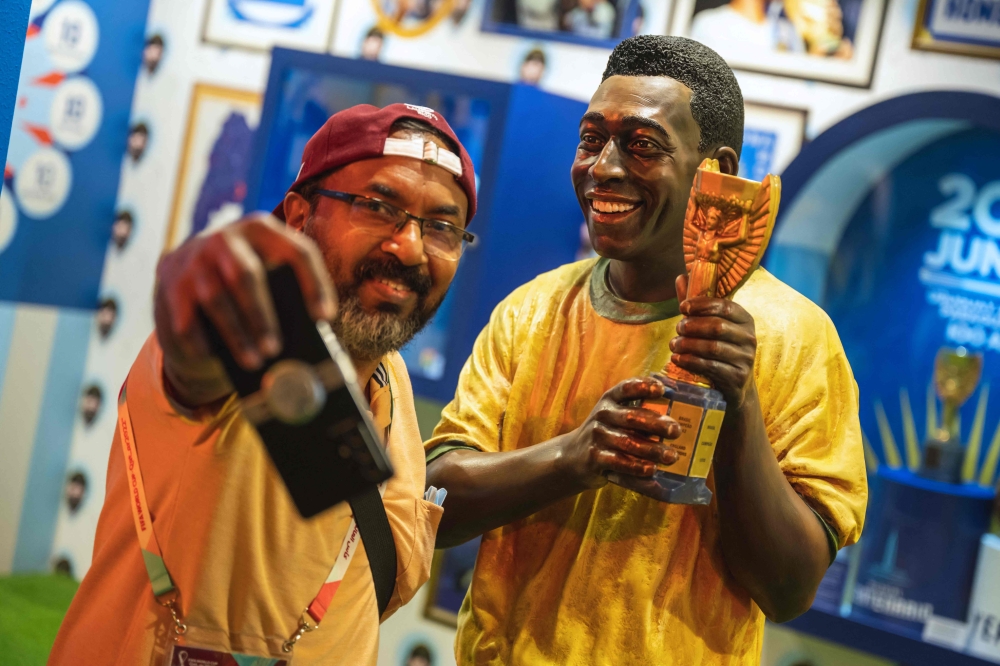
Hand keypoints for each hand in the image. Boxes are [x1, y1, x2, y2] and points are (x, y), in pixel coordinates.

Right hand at [154, 214, 336, 405]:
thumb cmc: (243, 282)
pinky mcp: (170, 284)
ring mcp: (194, 259)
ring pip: (216, 299)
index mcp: (261, 229)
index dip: (313, 284)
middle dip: (262, 316)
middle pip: (246, 275)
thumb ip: (283, 292)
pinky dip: (201, 341)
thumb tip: (306, 336)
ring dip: (236, 334)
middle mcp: (225, 237)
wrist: (186, 275)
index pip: (297, 250)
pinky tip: (214, 357)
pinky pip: (186, 318)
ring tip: (255, 362)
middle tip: (276, 349)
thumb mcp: (263, 274)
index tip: (325, 317)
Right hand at [558, 378, 680, 488]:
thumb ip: (639, 410)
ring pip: (628, 443)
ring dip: (652, 450)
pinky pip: (619, 464)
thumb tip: (678, 410)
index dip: (643, 386)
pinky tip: (652, 471)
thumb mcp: (615, 414)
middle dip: (656, 423)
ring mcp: (597, 437)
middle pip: (632, 417)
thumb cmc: (607, 432)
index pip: (626, 388)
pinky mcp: (594, 458)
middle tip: (676, 431)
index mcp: (610, 399)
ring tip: (671, 456)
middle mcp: (602, 415)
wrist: (574, 456)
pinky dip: (637, 469)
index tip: (662, 390)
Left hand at [669, 274, 756, 409]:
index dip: (702, 305)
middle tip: (677, 328)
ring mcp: (746, 359)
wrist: (735, 385)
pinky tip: (678, 358)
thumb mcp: (710, 325)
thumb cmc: (719, 348)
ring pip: (713, 348)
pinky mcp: (738, 377)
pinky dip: (691, 361)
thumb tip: (680, 277)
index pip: (726, 306)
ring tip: (673, 344)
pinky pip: (712, 367)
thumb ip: (696, 304)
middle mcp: (749, 338)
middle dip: (693, 326)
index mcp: (745, 320)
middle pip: (717, 327)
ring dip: (689, 345)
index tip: (682, 307)